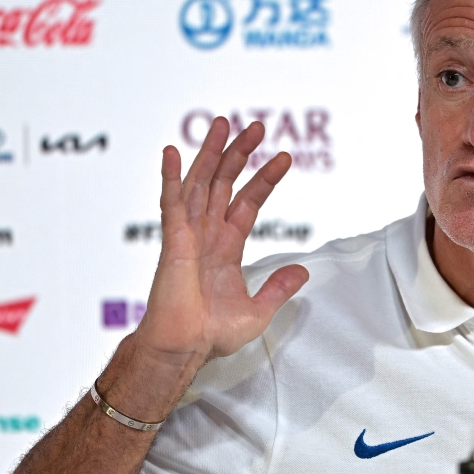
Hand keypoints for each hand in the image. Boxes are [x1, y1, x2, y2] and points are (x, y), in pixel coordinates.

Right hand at [134, 117, 308, 368]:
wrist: (184, 349)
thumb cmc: (210, 335)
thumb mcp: (258, 310)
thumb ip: (278, 287)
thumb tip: (303, 271)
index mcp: (226, 247)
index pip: (247, 202)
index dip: (265, 179)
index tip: (283, 158)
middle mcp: (207, 235)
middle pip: (225, 183)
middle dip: (240, 154)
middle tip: (258, 126)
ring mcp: (188, 235)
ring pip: (201, 184)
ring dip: (211, 153)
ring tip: (223, 124)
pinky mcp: (172, 242)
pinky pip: (171, 204)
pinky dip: (171, 178)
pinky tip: (173, 153)